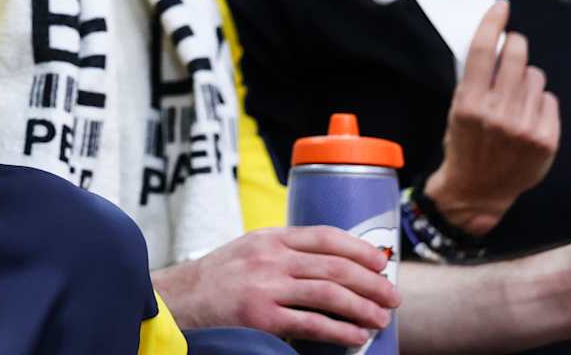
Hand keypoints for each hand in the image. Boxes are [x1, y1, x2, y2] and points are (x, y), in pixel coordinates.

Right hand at [151, 226, 398, 345]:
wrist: (178, 300)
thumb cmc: (217, 278)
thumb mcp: (249, 251)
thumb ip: (283, 253)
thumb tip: (332, 266)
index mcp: (269, 237)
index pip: (324, 236)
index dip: (359, 248)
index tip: (382, 260)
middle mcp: (269, 258)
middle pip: (334, 266)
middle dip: (371, 281)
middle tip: (392, 295)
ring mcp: (265, 287)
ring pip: (329, 293)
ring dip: (364, 306)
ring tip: (382, 317)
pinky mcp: (261, 317)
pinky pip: (312, 323)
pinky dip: (341, 329)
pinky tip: (357, 335)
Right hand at [424, 0, 559, 236]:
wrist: (478, 190)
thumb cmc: (464, 145)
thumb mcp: (456, 111)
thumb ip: (473, 82)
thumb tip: (490, 45)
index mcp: (468, 104)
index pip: (482, 52)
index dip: (492, 24)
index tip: (501, 7)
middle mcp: (497, 114)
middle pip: (516, 57)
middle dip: (516, 45)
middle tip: (512, 46)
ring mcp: (525, 127)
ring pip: (536, 77)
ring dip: (527, 79)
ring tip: (516, 96)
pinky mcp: (546, 140)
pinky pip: (549, 100)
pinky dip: (539, 102)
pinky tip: (528, 115)